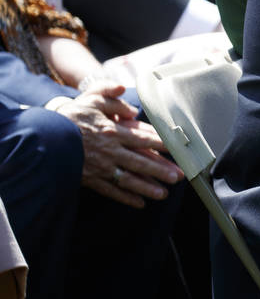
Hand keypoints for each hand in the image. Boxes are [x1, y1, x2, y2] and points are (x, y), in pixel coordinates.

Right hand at [55, 83, 182, 207]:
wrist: (42, 137)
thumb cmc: (71, 117)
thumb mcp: (91, 99)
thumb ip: (112, 96)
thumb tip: (132, 105)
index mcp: (112, 132)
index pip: (143, 138)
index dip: (162, 144)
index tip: (178, 148)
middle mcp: (110, 151)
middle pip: (140, 162)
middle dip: (160, 170)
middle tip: (178, 177)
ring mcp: (100, 167)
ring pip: (128, 180)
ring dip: (147, 188)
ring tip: (164, 194)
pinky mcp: (90, 179)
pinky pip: (111, 191)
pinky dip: (125, 197)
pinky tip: (139, 203)